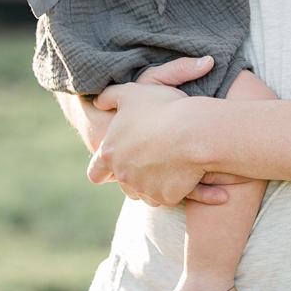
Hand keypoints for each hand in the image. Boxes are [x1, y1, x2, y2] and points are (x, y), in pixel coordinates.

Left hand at [86, 75, 222, 206]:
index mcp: (110, 153)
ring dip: (153, 184)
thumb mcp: (132, 93)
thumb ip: (110, 97)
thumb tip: (97, 102)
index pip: (95, 173)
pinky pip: (166, 197)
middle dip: (135, 175)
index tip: (113, 168)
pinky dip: (173, 188)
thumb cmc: (163, 109)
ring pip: (145, 193)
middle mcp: (122, 175)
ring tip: (169, 165)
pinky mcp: (165, 197)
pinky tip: (183, 172)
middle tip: (152, 159)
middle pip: (125, 183)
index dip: (104, 171)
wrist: (195, 131)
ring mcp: (143, 188)